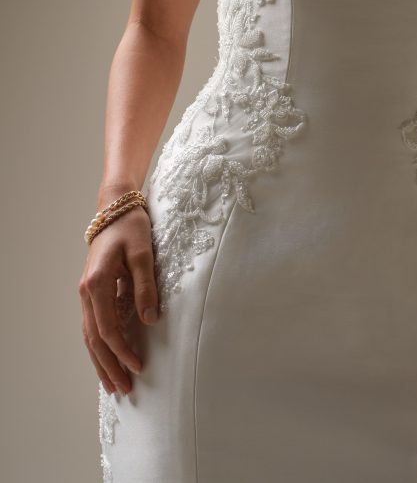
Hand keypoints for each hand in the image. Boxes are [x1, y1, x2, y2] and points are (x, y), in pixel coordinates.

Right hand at [78, 201, 159, 395]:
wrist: (115, 208)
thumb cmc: (131, 228)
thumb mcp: (143, 253)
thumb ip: (146, 286)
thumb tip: (149, 320)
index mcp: (97, 283)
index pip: (108, 328)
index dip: (122, 351)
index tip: (138, 367)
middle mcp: (86, 292)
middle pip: (94, 338)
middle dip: (109, 365)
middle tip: (124, 389)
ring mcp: (86, 293)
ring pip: (89, 335)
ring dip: (101, 361)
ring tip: (113, 384)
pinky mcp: (92, 291)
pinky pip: (92, 325)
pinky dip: (99, 345)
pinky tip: (107, 359)